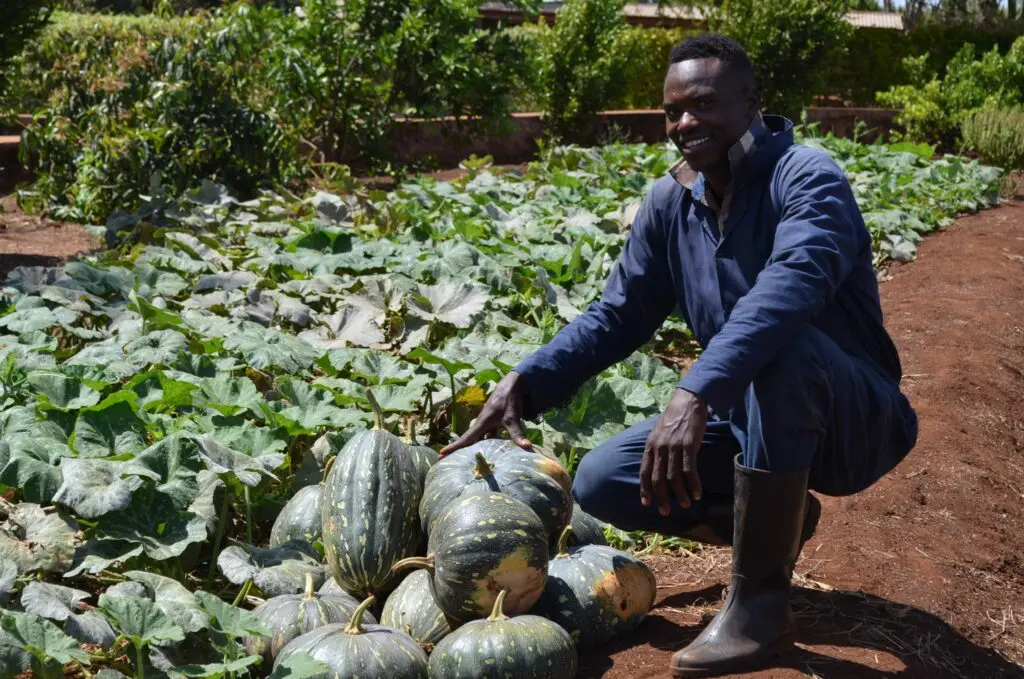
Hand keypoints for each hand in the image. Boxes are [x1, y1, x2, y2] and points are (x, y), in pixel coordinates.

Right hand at [438, 371, 531, 457]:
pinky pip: (487, 437)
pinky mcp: (494, 424)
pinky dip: (486, 445)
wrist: (512, 386)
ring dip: (470, 448)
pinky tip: (489, 453)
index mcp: (481, 424)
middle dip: (457, 450)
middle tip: (444, 461)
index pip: (465, 439)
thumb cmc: (508, 401)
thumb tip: (527, 447)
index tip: (440, 454)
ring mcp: (487, 424)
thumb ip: (518, 434)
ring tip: (463, 461)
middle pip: (467, 441)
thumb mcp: (512, 418)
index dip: (453, 447)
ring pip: (477, 439)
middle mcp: (481, 425)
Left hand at [640, 388, 707, 515]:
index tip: (647, 503)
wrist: (688, 400)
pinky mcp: (688, 445)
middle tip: (665, 511)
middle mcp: (659, 448)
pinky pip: (689, 470)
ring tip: (686, 504)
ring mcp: (673, 447)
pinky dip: (693, 484)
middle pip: (658, 479)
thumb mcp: (659, 432)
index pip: (644, 471)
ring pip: (674, 477)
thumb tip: (657, 466)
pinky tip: (697, 493)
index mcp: (650, 445)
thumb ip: (657, 449)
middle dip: (661, 497)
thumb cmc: (675, 417)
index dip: (645, 489)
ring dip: (680, 494)